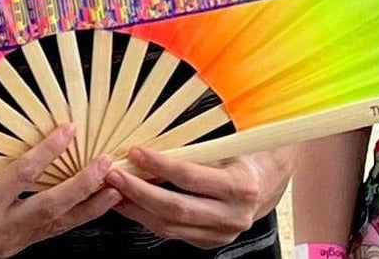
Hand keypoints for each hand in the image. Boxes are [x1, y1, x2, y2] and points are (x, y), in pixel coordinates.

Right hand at [0, 125, 121, 257]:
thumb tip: (5, 118)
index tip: (69, 129)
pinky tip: (88, 207)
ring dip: (87, 207)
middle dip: (82, 186)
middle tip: (106, 165)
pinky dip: (71, 218)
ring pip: (56, 225)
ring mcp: (6, 244)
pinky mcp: (10, 250)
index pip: (22, 174)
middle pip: (50, 206)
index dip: (48, 151)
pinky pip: (47, 233)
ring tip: (113, 189)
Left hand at [103, 146, 293, 248]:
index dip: (160, 165)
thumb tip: (149, 136)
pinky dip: (147, 218)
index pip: (191, 177)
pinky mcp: (211, 242)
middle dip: (139, 192)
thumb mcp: (225, 143)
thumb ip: (193, 144)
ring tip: (113, 189)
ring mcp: (223, 233)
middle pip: (177, 208)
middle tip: (113, 174)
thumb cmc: (241, 153)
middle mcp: (234, 216)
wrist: (266, 180)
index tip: (134, 151)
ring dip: (137, 208)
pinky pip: (174, 233)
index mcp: (240, 186)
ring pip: (172, 226)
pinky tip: (130, 203)